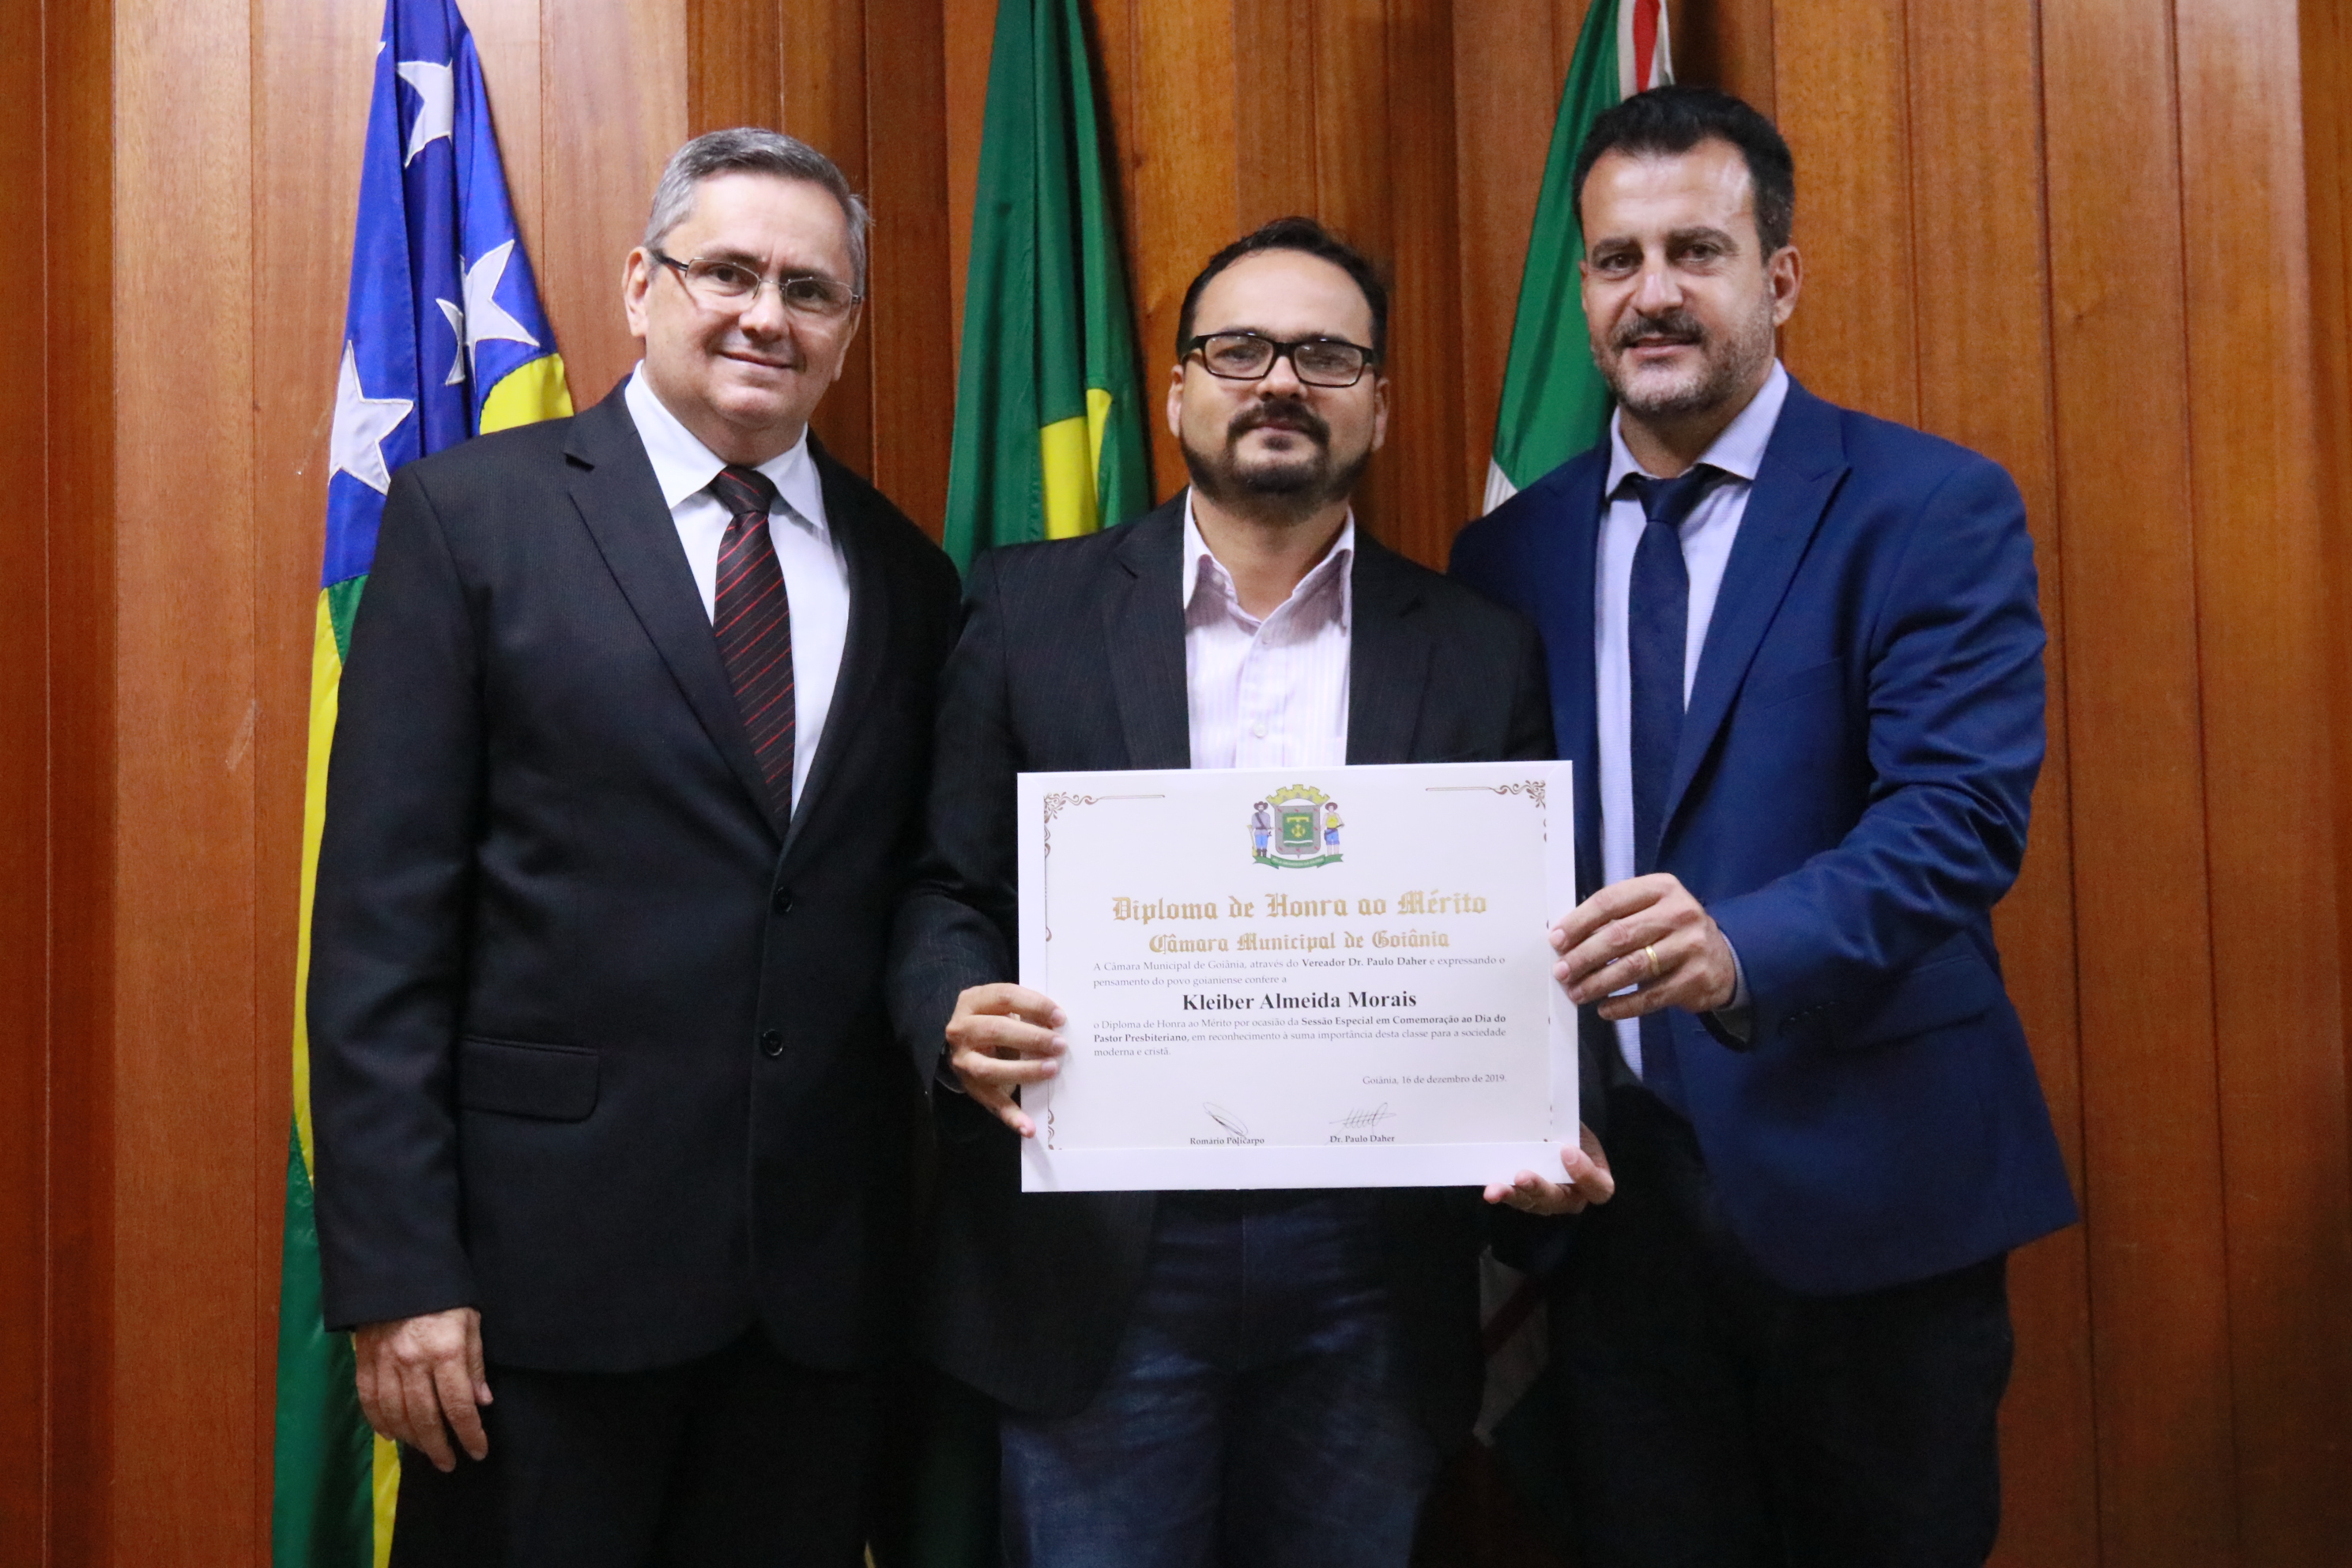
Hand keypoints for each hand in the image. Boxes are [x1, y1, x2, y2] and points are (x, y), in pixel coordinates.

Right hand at [353, 1306, 489, 1471]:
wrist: (398, 1269)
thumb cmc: (444, 1295)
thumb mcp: (471, 1321)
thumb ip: (474, 1363)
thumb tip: (482, 1403)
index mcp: (445, 1352)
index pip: (458, 1406)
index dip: (470, 1434)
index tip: (478, 1452)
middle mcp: (413, 1363)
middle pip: (425, 1418)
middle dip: (439, 1446)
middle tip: (449, 1464)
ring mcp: (384, 1363)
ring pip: (395, 1415)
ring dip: (411, 1440)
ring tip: (426, 1451)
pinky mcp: (364, 1361)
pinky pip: (369, 1401)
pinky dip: (380, 1423)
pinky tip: (392, 1435)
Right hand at [945, 983, 1067, 1137]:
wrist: (964, 1044)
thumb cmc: (995, 1020)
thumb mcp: (1004, 1008)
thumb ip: (1027, 1011)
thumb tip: (1061, 1022)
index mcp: (973, 1001)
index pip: (1005, 996)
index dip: (1034, 1005)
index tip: (1060, 1017)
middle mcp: (961, 1030)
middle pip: (996, 1030)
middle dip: (1031, 1037)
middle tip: (1060, 1045)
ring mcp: (963, 1061)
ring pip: (990, 1068)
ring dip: (1024, 1071)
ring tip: (1052, 1070)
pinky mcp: (971, 1088)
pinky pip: (992, 1104)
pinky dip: (1011, 1117)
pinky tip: (1029, 1128)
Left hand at [1483, 1123, 1615, 1214]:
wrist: (1557, 1135)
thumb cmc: (1572, 1133)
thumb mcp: (1579, 1129)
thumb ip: (1571, 1127)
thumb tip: (1552, 1111)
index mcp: (1595, 1182)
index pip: (1597, 1187)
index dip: (1584, 1173)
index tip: (1567, 1150)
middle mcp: (1571, 1197)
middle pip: (1557, 1199)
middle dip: (1538, 1188)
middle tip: (1522, 1176)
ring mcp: (1547, 1200)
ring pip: (1531, 1202)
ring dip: (1512, 1195)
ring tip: (1495, 1190)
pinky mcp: (1526, 1197)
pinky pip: (1514, 1198)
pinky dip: (1501, 1192)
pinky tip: (1490, 1187)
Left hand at [1552, 874, 1737, 1020]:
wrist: (1725, 957)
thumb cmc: (1673, 931)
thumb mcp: (1652, 909)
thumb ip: (1617, 916)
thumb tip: (1566, 939)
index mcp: (1661, 888)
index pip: (1610, 901)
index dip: (1578, 922)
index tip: (1556, 940)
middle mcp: (1679, 913)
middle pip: (1619, 935)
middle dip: (1584, 956)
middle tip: (1562, 971)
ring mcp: (1691, 946)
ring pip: (1633, 967)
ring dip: (1598, 983)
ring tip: (1577, 992)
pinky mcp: (1696, 978)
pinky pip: (1651, 996)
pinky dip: (1623, 1005)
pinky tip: (1605, 1009)